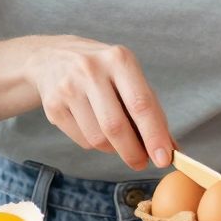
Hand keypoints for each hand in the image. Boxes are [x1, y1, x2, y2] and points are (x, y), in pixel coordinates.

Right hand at [26, 36, 174, 169]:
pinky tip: (95, 129)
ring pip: (98, 139)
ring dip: (114, 149)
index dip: (154, 135)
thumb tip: (170, 147)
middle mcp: (91, 70)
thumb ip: (150, 109)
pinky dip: (95, 144)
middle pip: (116, 126)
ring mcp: (68, 88)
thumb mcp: (128, 77)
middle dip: (133, 152)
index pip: (141, 104)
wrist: (51, 58)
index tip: (164, 158)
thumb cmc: (102, 71)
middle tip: (142, 162)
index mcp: (119, 59)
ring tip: (118, 141)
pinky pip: (82, 140)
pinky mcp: (52, 106)